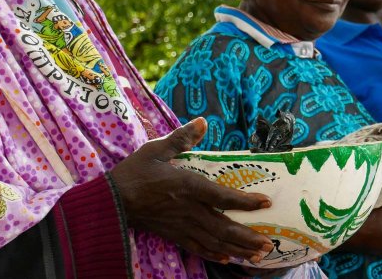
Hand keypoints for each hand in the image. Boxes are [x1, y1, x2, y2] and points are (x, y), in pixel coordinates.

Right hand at [109, 118, 273, 263]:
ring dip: (238, 249)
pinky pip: (198, 248)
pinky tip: (229, 259)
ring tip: (258, 255)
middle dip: (248, 237)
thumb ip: (182, 138)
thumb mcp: (157, 149)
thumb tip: (203, 122)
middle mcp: (189, 210)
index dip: (245, 201)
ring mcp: (182, 226)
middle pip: (224, 227)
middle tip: (270, 244)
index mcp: (188, 186)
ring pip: (215, 241)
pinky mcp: (173, 235)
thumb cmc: (135, 172)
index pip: (222, 197)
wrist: (111, 200)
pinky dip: (215, 255)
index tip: (265, 202)